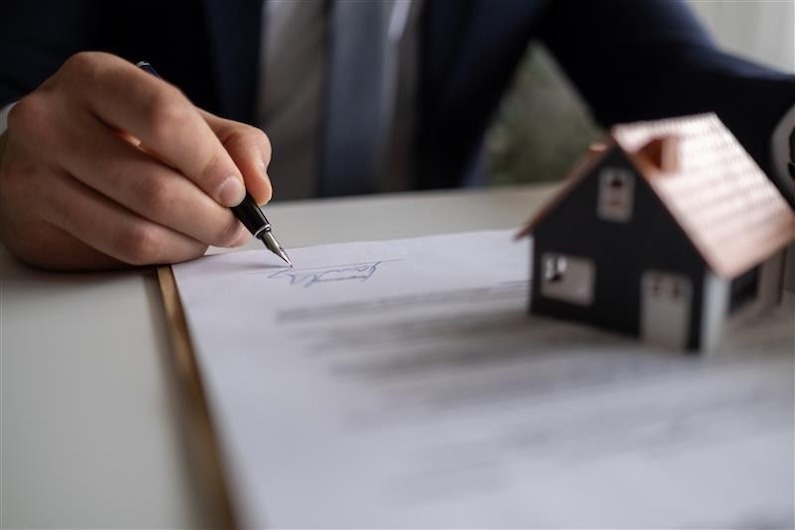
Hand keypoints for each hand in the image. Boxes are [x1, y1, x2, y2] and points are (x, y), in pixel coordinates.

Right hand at [0, 52, 271, 269]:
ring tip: (210, 235)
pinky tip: (176, 241)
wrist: (50, 153)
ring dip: (191, 242)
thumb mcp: (181, 119)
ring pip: (136, 231)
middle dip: (211, 217)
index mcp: (94, 78)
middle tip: (236, 226)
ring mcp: (34, 174)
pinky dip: (164, 255)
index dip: (210, 162)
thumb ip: (232, 143)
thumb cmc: (125, 132)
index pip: (163, 117)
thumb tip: (259, 187)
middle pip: (154, 186)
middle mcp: (51, 121)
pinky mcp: (32, 223)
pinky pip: (118, 254)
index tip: (238, 192)